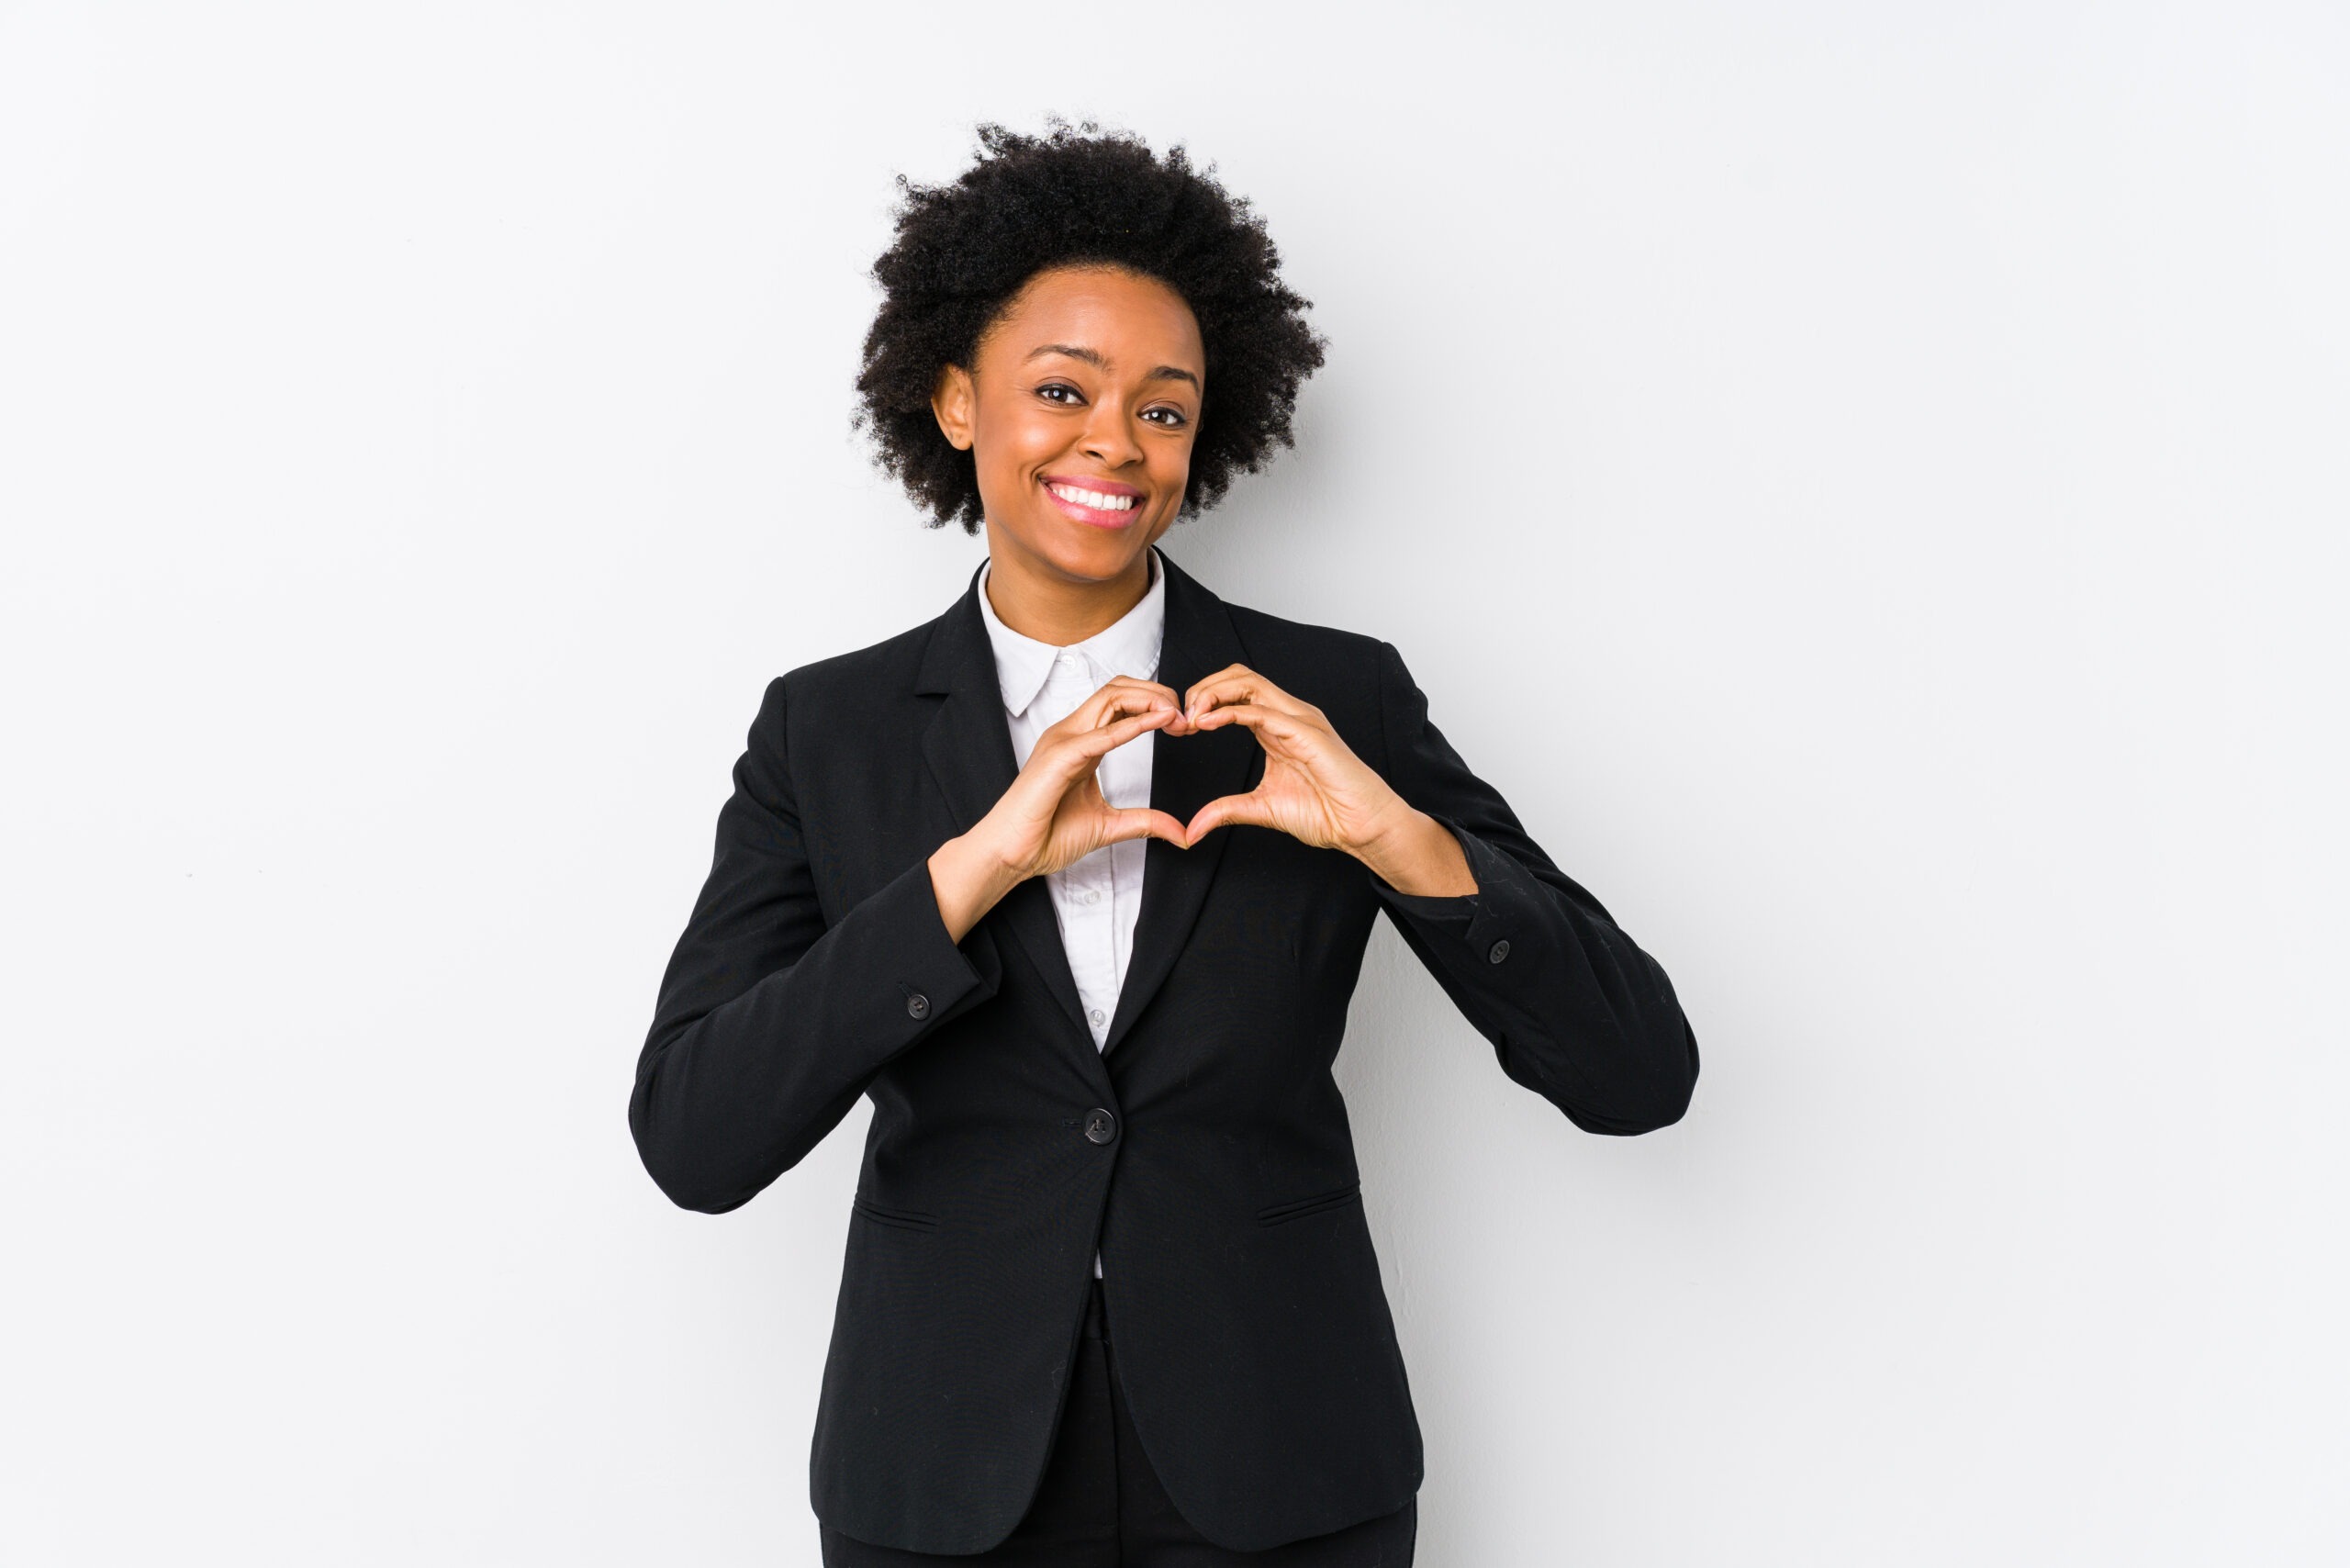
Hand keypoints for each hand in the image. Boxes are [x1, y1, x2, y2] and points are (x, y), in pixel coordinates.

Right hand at [930, 676, 1193, 941]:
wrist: (1011, 855)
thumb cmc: (1046, 836)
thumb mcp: (1108, 826)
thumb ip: (1144, 822)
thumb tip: (1180, 833)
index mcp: (1081, 743)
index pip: (1119, 701)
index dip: (1154, 704)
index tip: (1183, 724)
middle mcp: (1071, 734)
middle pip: (1118, 689)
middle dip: (1157, 693)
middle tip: (1187, 715)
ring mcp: (1062, 741)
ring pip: (1110, 697)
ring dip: (1150, 701)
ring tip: (1177, 716)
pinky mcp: (1059, 758)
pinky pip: (1101, 734)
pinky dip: (1133, 725)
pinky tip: (1159, 723)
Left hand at [1180, 664, 1418, 854]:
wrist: (1362, 826)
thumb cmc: (1326, 812)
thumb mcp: (1260, 809)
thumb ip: (1225, 811)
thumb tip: (1193, 829)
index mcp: (1277, 726)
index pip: (1236, 691)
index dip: (1204, 700)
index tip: (1182, 727)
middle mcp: (1288, 715)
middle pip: (1238, 676)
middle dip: (1203, 689)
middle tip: (1182, 718)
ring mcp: (1300, 720)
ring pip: (1249, 682)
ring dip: (1213, 694)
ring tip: (1192, 717)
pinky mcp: (1308, 733)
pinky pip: (1263, 711)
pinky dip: (1231, 712)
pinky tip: (1208, 723)